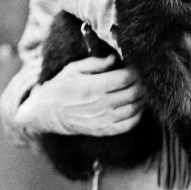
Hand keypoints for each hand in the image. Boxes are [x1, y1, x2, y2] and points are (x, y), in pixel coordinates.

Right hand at [13, 56, 143, 137]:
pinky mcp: (103, 130)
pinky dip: (137, 115)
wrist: (48, 113)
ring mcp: (102, 119)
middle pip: (133, 93)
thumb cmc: (61, 87)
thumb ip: (95, 63)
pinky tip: (136, 106)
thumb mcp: (73, 69)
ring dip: (141, 98)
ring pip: (134, 109)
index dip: (134, 71)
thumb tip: (115, 58)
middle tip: (141, 77)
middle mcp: (100, 104)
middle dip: (141, 83)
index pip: (125, 78)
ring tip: (141, 90)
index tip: (135, 66)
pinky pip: (128, 125)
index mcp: (93, 86)